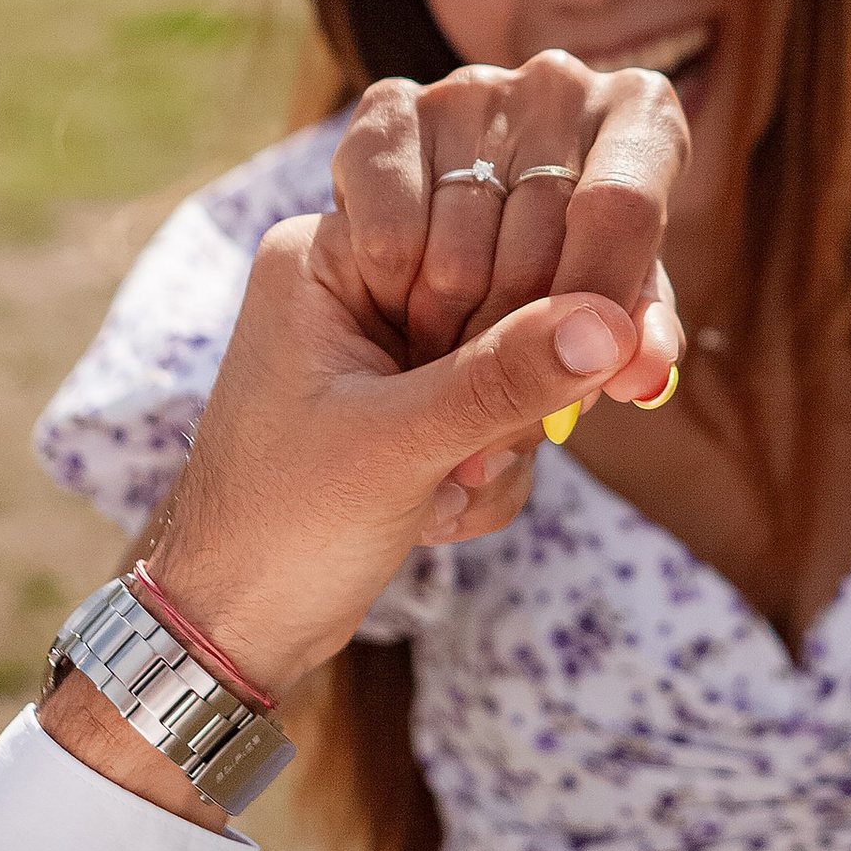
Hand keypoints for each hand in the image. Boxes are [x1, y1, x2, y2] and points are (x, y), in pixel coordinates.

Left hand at [140, 211, 666, 708]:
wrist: (236, 625)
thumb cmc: (281, 525)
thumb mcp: (401, 445)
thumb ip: (507, 378)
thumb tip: (614, 322)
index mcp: (328, 255)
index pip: (472, 224)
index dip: (510, 307)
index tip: (498, 397)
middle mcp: (362, 284)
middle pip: (508, 293)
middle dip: (508, 398)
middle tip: (471, 460)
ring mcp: (392, 346)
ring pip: (519, 361)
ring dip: (500, 446)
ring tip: (442, 496)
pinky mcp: (417, 400)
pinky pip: (505, 410)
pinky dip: (490, 472)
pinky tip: (438, 513)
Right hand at [330, 52, 687, 390]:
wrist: (425, 281)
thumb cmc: (554, 292)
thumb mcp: (608, 322)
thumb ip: (630, 344)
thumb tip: (646, 371)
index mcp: (642, 114)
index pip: (623, 208)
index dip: (599, 301)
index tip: (579, 367)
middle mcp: (560, 82)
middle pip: (541, 246)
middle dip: (522, 339)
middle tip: (507, 373)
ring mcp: (470, 87)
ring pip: (459, 257)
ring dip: (452, 335)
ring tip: (455, 346)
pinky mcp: (387, 109)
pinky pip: (389, 237)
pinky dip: (394, 294)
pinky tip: (403, 296)